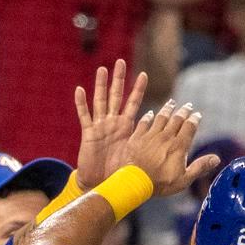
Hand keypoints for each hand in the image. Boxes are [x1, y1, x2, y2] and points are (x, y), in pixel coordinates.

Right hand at [75, 60, 148, 189]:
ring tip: (102, 69)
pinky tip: (80, 90)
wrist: (102, 182)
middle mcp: (113, 123)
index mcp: (126, 126)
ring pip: (100, 101)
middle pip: (116, 96)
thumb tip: (164, 136)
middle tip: (121, 61)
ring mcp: (100, 126)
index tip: (144, 74)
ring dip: (100, 85)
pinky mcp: (89, 133)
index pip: (133, 103)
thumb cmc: (119, 171)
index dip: (138, 89)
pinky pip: (84, 116)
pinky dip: (81, 103)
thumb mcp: (136, 152)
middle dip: (119, 79)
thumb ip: (145, 141)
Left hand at [125, 100, 221, 197]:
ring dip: (168, 109)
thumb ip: (200, 167)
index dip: (194, 120)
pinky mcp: (137, 137)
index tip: (197, 115)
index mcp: (178, 146)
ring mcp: (150, 136)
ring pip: (161, 117)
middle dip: (184, 111)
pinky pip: (144, 123)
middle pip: (177, 119)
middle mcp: (166, 137)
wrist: (135, 181)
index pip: (189, 127)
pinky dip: (148, 117)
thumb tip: (216, 159)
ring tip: (171, 103)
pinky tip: (150, 113)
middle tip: (188, 105)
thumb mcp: (184, 179)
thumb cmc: (160, 183)